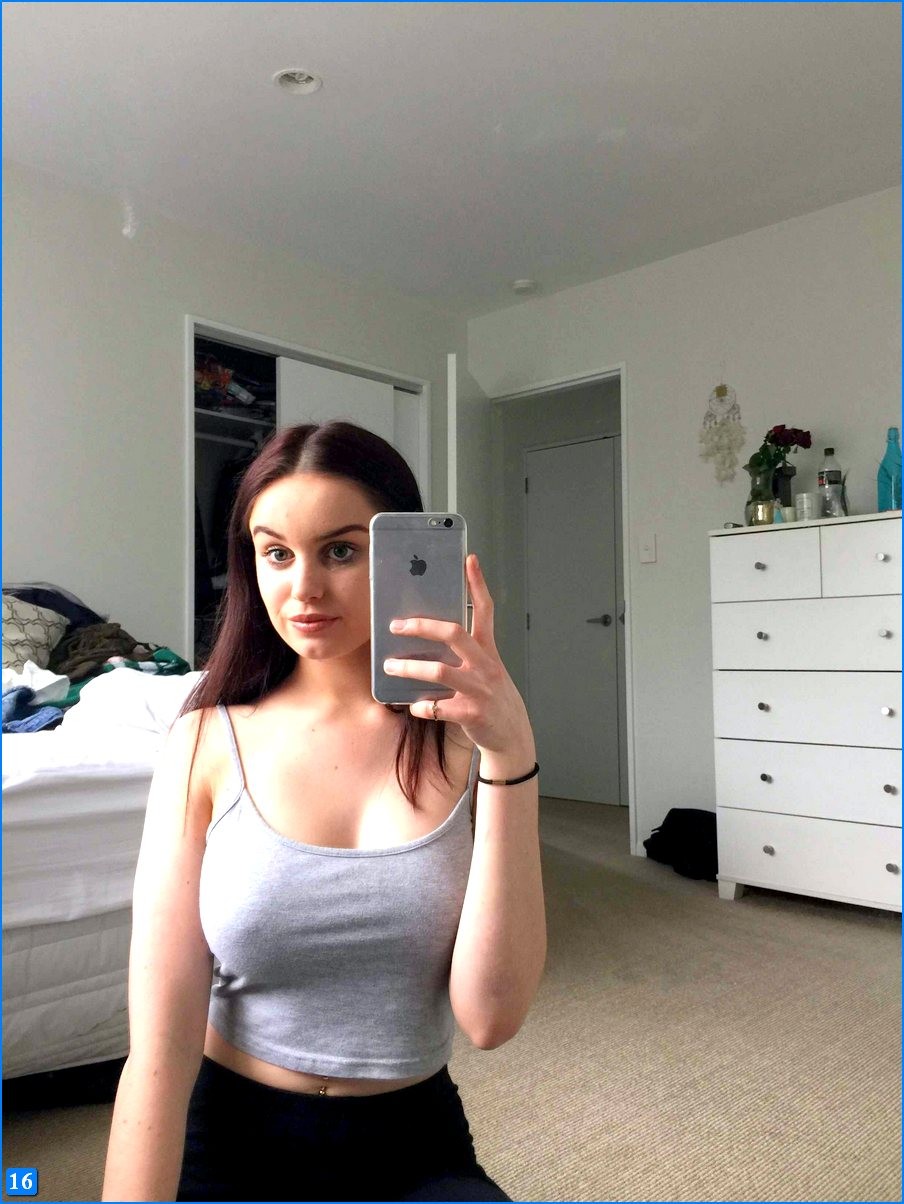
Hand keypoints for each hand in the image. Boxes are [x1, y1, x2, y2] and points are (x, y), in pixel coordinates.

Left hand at [383, 553, 533, 756]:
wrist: (512, 734)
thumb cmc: (492, 697)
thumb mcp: (487, 669)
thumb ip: (465, 653)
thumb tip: (429, 636)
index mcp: (488, 651)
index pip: (486, 610)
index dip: (477, 584)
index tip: (468, 560)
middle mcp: (485, 666)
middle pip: (454, 633)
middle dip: (421, 626)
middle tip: (396, 625)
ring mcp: (479, 690)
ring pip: (440, 671)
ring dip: (410, 668)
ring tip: (390, 666)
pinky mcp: (472, 714)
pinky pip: (438, 707)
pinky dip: (422, 706)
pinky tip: (414, 706)